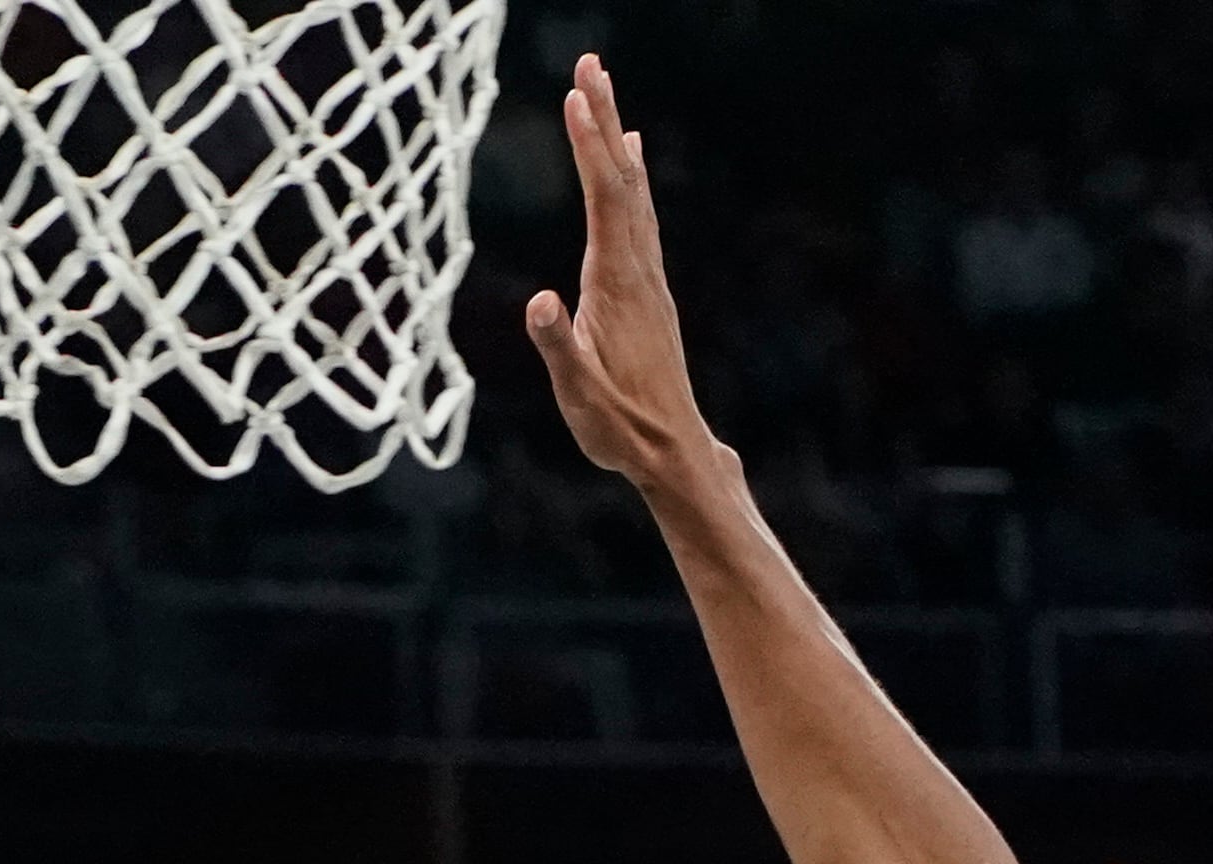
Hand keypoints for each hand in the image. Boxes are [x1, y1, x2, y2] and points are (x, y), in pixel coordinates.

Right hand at [520, 56, 716, 490]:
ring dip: (616, 140)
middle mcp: (638, 270)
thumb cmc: (619, 427)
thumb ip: (560, 348)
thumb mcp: (579, 394)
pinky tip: (631, 158)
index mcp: (617, 285)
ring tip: (604, 92)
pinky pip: (640, 215)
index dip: (589, 149)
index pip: (604, 201)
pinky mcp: (648, 288)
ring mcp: (647, 277)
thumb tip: (540, 303)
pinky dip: (631, 177)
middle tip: (590, 63)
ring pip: (633, 193)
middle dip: (603, 120)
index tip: (577, 98)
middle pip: (622, 181)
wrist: (671, 451)